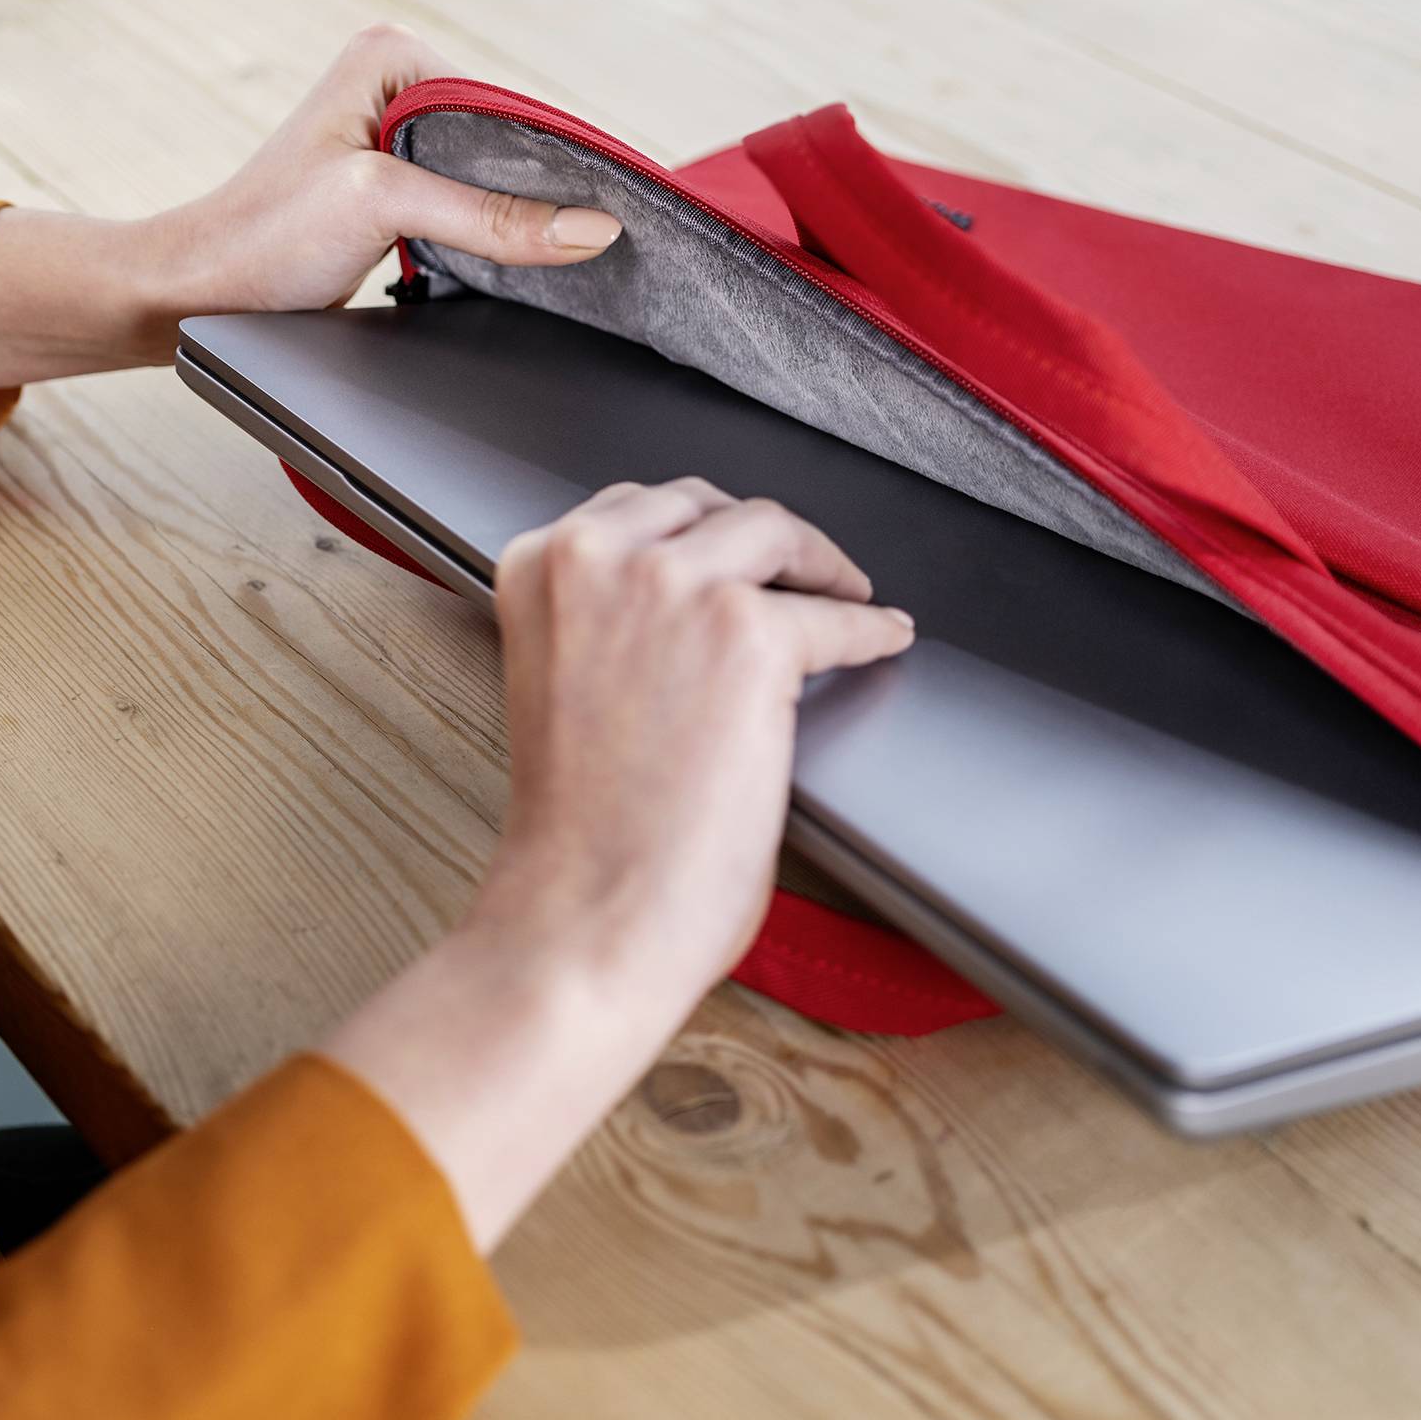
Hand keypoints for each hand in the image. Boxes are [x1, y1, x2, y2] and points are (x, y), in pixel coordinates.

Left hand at [0, 25, 621, 386]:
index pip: (511, 107)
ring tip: (565, 262)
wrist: (193, 296)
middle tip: (600, 249)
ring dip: (522, 223)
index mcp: (394, 54)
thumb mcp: (383, 207)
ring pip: (495, 181)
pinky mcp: (393, 191)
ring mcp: (396, 139)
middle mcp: (397, 83)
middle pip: (509, 144)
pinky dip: (495, 242)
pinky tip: (515, 270)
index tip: (615, 216)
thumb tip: (591, 226)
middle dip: (544, 195)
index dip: (561, 165)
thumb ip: (490, 214)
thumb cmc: (261, 238)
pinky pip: (472, 209)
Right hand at [323, 480, 914, 1248]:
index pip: (636, 509)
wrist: (587, 913)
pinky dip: (870, 628)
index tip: (727, 552)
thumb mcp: (560, 680)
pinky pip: (839, 616)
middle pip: (707, 506)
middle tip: (792, 568)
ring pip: (776, 534)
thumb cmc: (575, 832)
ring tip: (843, 588)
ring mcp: (678, 589)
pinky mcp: (753, 635)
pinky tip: (881, 634)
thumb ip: (603, 621)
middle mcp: (601, 558)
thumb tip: (686, 605)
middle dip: (756, 537)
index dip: (695, 531)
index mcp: (539, 567)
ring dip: (817, 562)